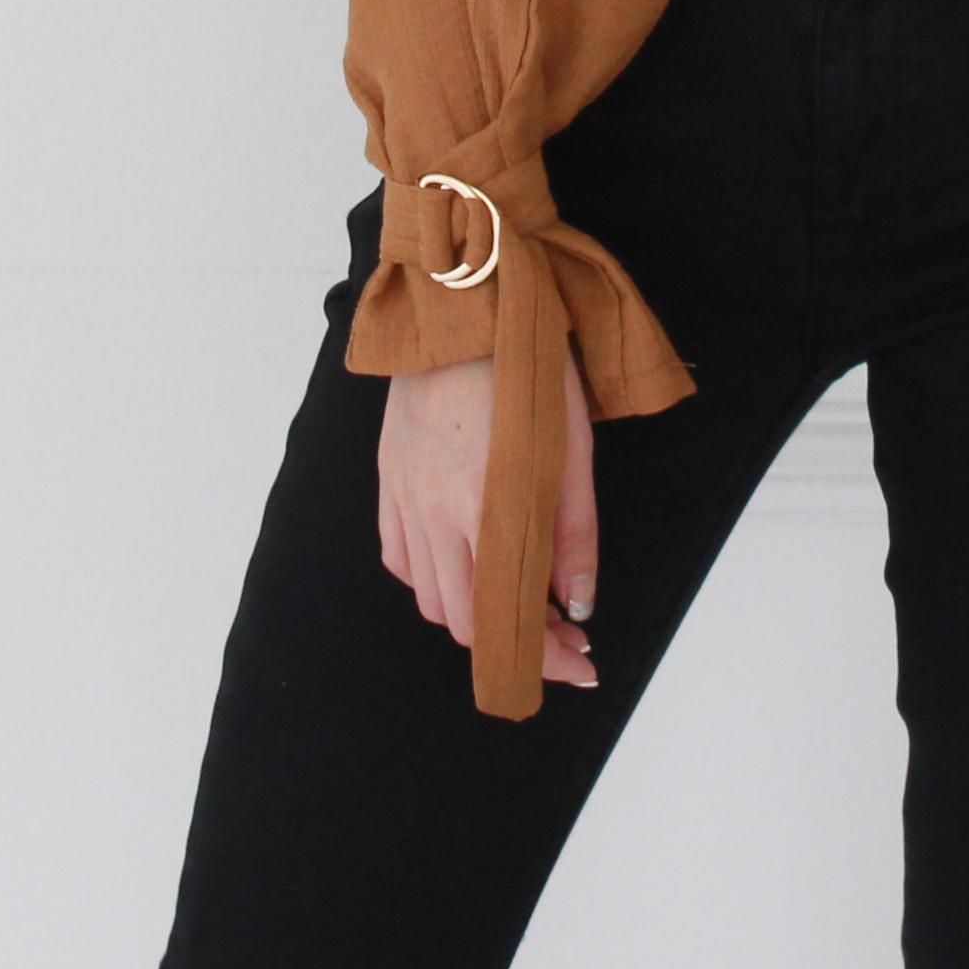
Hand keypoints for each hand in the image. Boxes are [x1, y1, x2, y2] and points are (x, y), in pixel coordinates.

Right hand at [376, 349, 600, 688]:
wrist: (460, 301)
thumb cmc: (524, 364)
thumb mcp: (570, 448)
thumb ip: (573, 533)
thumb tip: (578, 605)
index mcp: (480, 507)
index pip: (503, 620)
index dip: (543, 658)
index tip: (580, 667)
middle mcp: (431, 512)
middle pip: (462, 620)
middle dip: (516, 643)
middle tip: (562, 639)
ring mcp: (402, 495)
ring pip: (428, 595)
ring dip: (474, 613)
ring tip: (521, 599)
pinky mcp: (388, 477)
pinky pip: (401, 555)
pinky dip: (433, 578)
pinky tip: (466, 563)